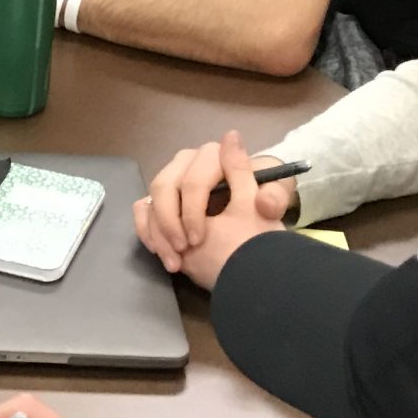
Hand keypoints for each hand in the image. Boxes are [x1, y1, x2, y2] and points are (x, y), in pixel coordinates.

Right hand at [133, 131, 292, 288]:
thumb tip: (263, 200)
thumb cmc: (264, 197)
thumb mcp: (275, 196)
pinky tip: (162, 253)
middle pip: (164, 187)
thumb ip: (274, 198)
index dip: (192, 210)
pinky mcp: (161, 197)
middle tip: (182, 251)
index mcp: (213, 155)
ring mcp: (172, 178)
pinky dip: (148, 232)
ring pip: (152, 200)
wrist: (255, 211)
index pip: (193, 180)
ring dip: (158, 233)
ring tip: (173, 262)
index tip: (198, 240)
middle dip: (169, 222)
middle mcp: (186, 162)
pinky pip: (143, 209)